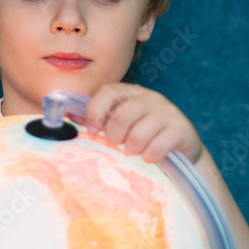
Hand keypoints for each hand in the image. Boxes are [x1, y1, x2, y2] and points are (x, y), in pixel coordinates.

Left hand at [84, 83, 202, 163]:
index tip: (93, 129)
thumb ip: (96, 118)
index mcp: (130, 92)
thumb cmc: (142, 135)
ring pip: (137, 136)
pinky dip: (150, 157)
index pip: (107, 91)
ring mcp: (167, 111)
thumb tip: (66, 115)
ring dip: (133, 149)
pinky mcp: (182, 129)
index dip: (95, 111)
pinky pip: (156, 147)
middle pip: (120, 116)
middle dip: (114, 137)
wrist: (181, 151)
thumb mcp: (120, 123)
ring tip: (136, 150)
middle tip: (119, 143)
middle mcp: (149, 97)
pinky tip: (152, 157)